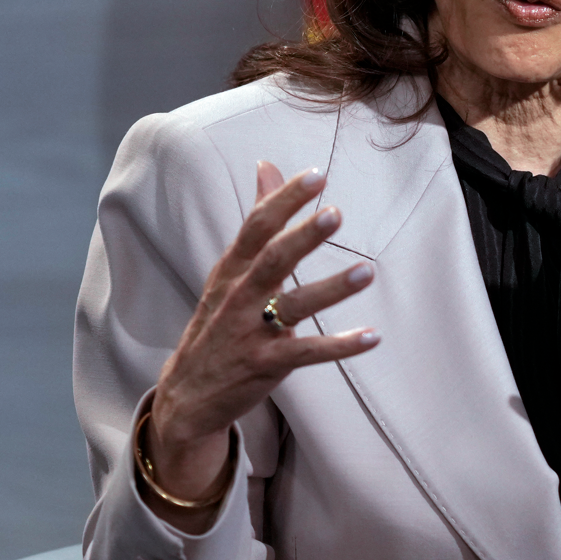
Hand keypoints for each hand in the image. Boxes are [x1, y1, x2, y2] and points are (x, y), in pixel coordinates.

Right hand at [145, 161, 379, 529]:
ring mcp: (250, 332)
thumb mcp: (230, 270)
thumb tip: (267, 165)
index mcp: (231, 269)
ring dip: (331, 289)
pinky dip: (340, 346)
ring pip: (294, 306)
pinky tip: (373, 336)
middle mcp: (238, 297)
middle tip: (336, 213)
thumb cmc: (218, 319)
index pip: (256, 227)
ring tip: (367, 271)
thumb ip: (257, 219)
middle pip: (272, 261)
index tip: (317, 176)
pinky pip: (308, 353)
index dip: (284, 201)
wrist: (188, 393)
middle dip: (303, 237)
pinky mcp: (266, 365)